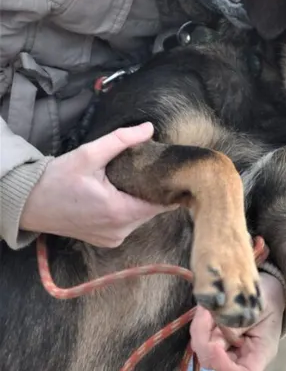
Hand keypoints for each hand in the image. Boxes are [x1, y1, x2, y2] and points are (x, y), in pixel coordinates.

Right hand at [20, 123, 173, 246]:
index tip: (170, 173)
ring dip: (140, 201)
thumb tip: (149, 129)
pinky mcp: (107, 241)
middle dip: (153, 191)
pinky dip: (128, 211)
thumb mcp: (88, 155)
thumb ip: (121, 140)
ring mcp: (114, 239)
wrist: (30, 204)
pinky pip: (128, 225)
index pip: (162, 204)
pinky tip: (121, 196)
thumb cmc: (57, 179)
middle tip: (151, 171)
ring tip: (136, 182)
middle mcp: (120, 231)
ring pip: (141, 218)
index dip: (168, 188)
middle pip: (152, 210)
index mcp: (120, 212)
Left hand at [190, 272, 284, 370]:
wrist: (265, 292)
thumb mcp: (259, 308)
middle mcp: (239, 358)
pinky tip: (208, 308)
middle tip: (208, 313)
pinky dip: (199, 321)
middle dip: (205, 338)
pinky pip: (198, 334)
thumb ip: (238, 324)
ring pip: (200, 347)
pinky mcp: (212, 338)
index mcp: (259, 354)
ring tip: (209, 308)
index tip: (215, 345)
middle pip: (212, 362)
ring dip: (201, 327)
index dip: (224, 367)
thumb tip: (214, 338)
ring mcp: (223, 350)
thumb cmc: (267, 301)